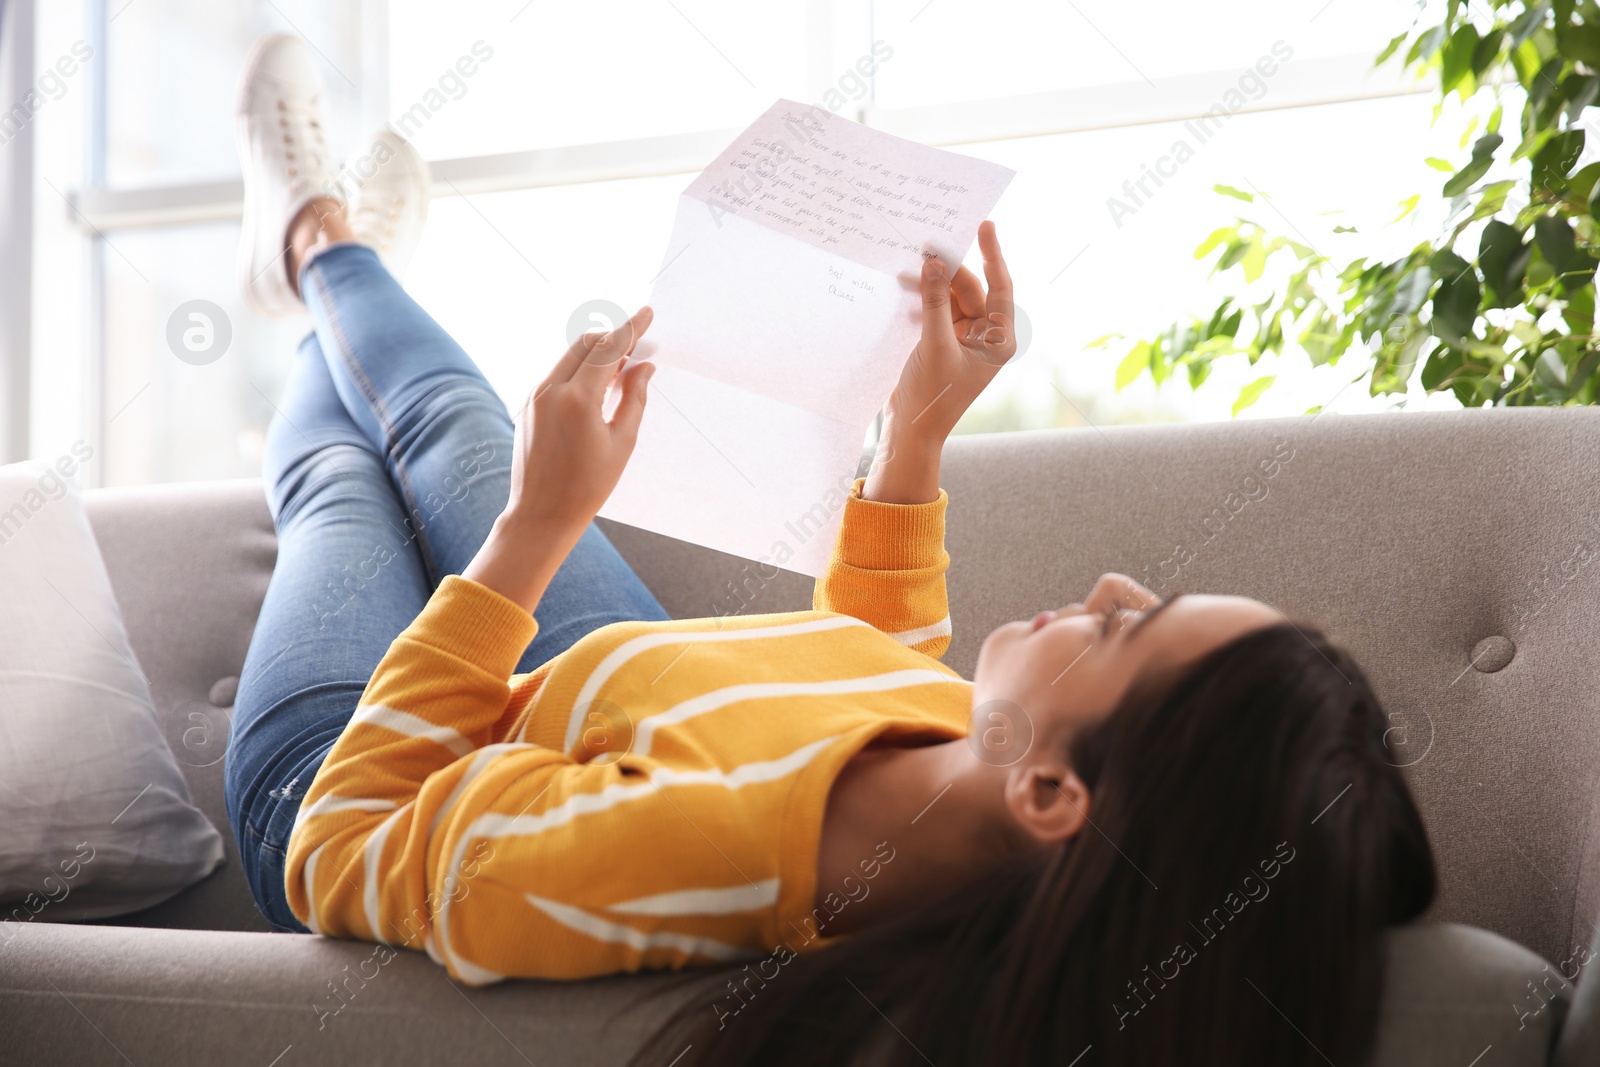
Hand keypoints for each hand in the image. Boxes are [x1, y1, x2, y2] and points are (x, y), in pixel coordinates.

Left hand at [509, 307, 655, 530]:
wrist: (540, 515)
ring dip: (596, 353)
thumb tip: (643, 367)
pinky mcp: (527, 405)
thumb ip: (634, 398)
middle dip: (613, 338)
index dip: (631, 329)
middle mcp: (549, 390)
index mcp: (577, 400)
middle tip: (640, 347)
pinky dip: (580, 369)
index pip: (608, 350)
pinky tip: (599, 386)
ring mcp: (534, 396)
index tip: (647, 313)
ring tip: (623, 368)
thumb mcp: (622, 443)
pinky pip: (557, 373)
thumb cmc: (586, 487)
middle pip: (585, 343)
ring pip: (569, 356)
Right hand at [884, 221, 1014, 445]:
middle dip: (949, 268)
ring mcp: (964, 338)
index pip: (1000, 286)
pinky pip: (936, 308)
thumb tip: (933, 263)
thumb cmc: (932, 396)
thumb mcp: (934, 345)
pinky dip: (923, 297)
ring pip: (950, 296)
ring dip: (932, 282)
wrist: (911, 429)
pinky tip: (905, 285)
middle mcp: (986, 336)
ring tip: (909, 263)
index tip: (985, 225)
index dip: (992, 254)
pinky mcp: (942, 340)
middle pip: (970, 288)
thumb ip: (934, 303)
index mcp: (999, 340)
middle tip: (924, 245)